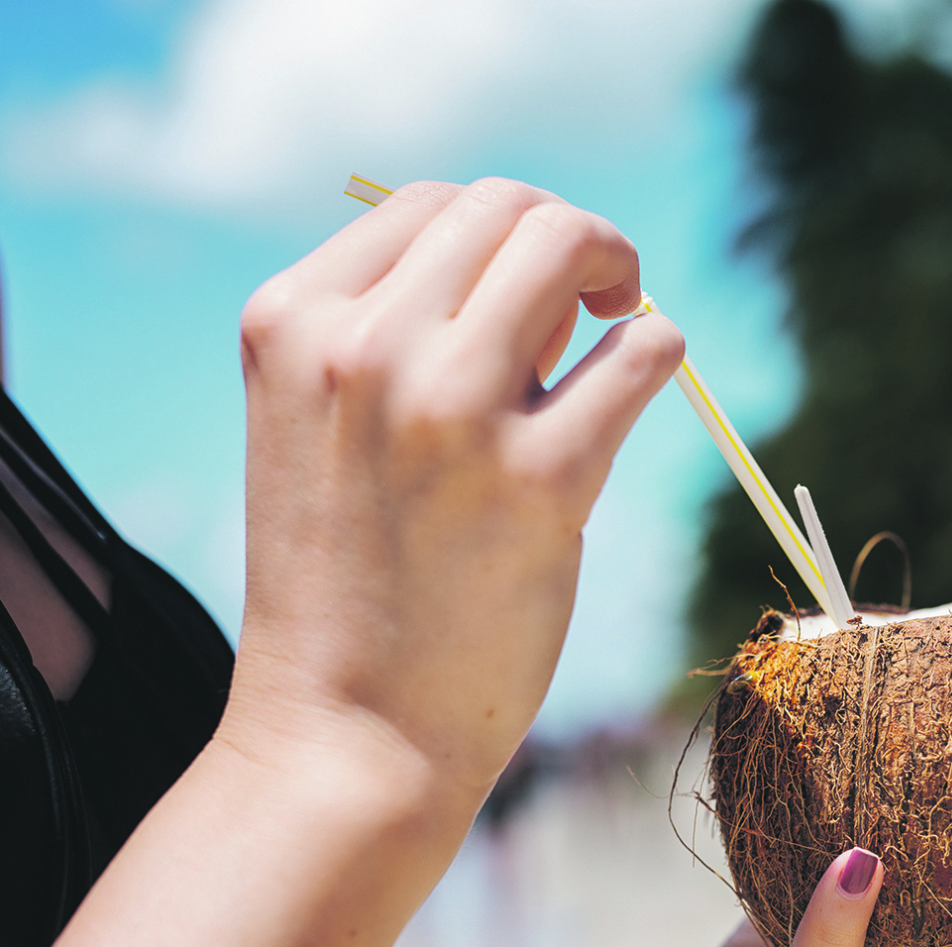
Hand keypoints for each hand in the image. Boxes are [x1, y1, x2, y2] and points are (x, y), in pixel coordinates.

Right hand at [223, 178, 684, 798]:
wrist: (343, 736)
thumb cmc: (347, 588)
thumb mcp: (322, 431)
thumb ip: (396, 341)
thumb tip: (545, 280)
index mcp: (292, 324)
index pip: (425, 204)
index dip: (494, 238)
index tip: (521, 304)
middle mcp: (363, 348)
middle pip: (506, 207)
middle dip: (567, 241)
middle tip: (590, 306)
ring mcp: (451, 409)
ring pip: (571, 246)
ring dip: (617, 271)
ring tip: (616, 330)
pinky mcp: (543, 479)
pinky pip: (644, 354)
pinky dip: (659, 352)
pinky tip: (639, 390)